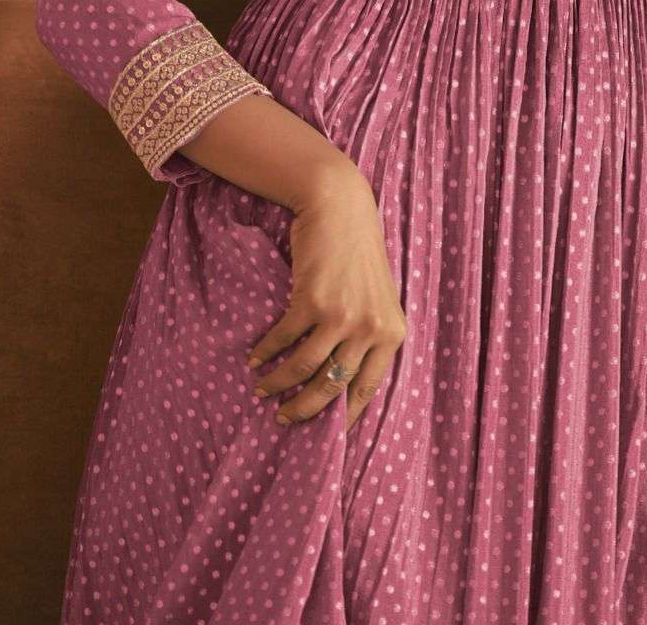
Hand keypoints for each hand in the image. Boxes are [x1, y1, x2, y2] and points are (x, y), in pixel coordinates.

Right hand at [245, 164, 406, 431]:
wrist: (341, 208)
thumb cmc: (357, 254)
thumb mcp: (377, 298)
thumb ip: (367, 335)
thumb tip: (341, 378)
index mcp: (391, 333)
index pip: (367, 390)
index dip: (345, 418)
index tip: (327, 437)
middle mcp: (370, 329)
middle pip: (332, 387)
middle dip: (304, 409)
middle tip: (284, 419)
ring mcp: (342, 316)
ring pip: (304, 368)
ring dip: (278, 383)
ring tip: (262, 389)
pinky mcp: (313, 301)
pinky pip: (284, 339)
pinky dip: (266, 352)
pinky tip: (255, 357)